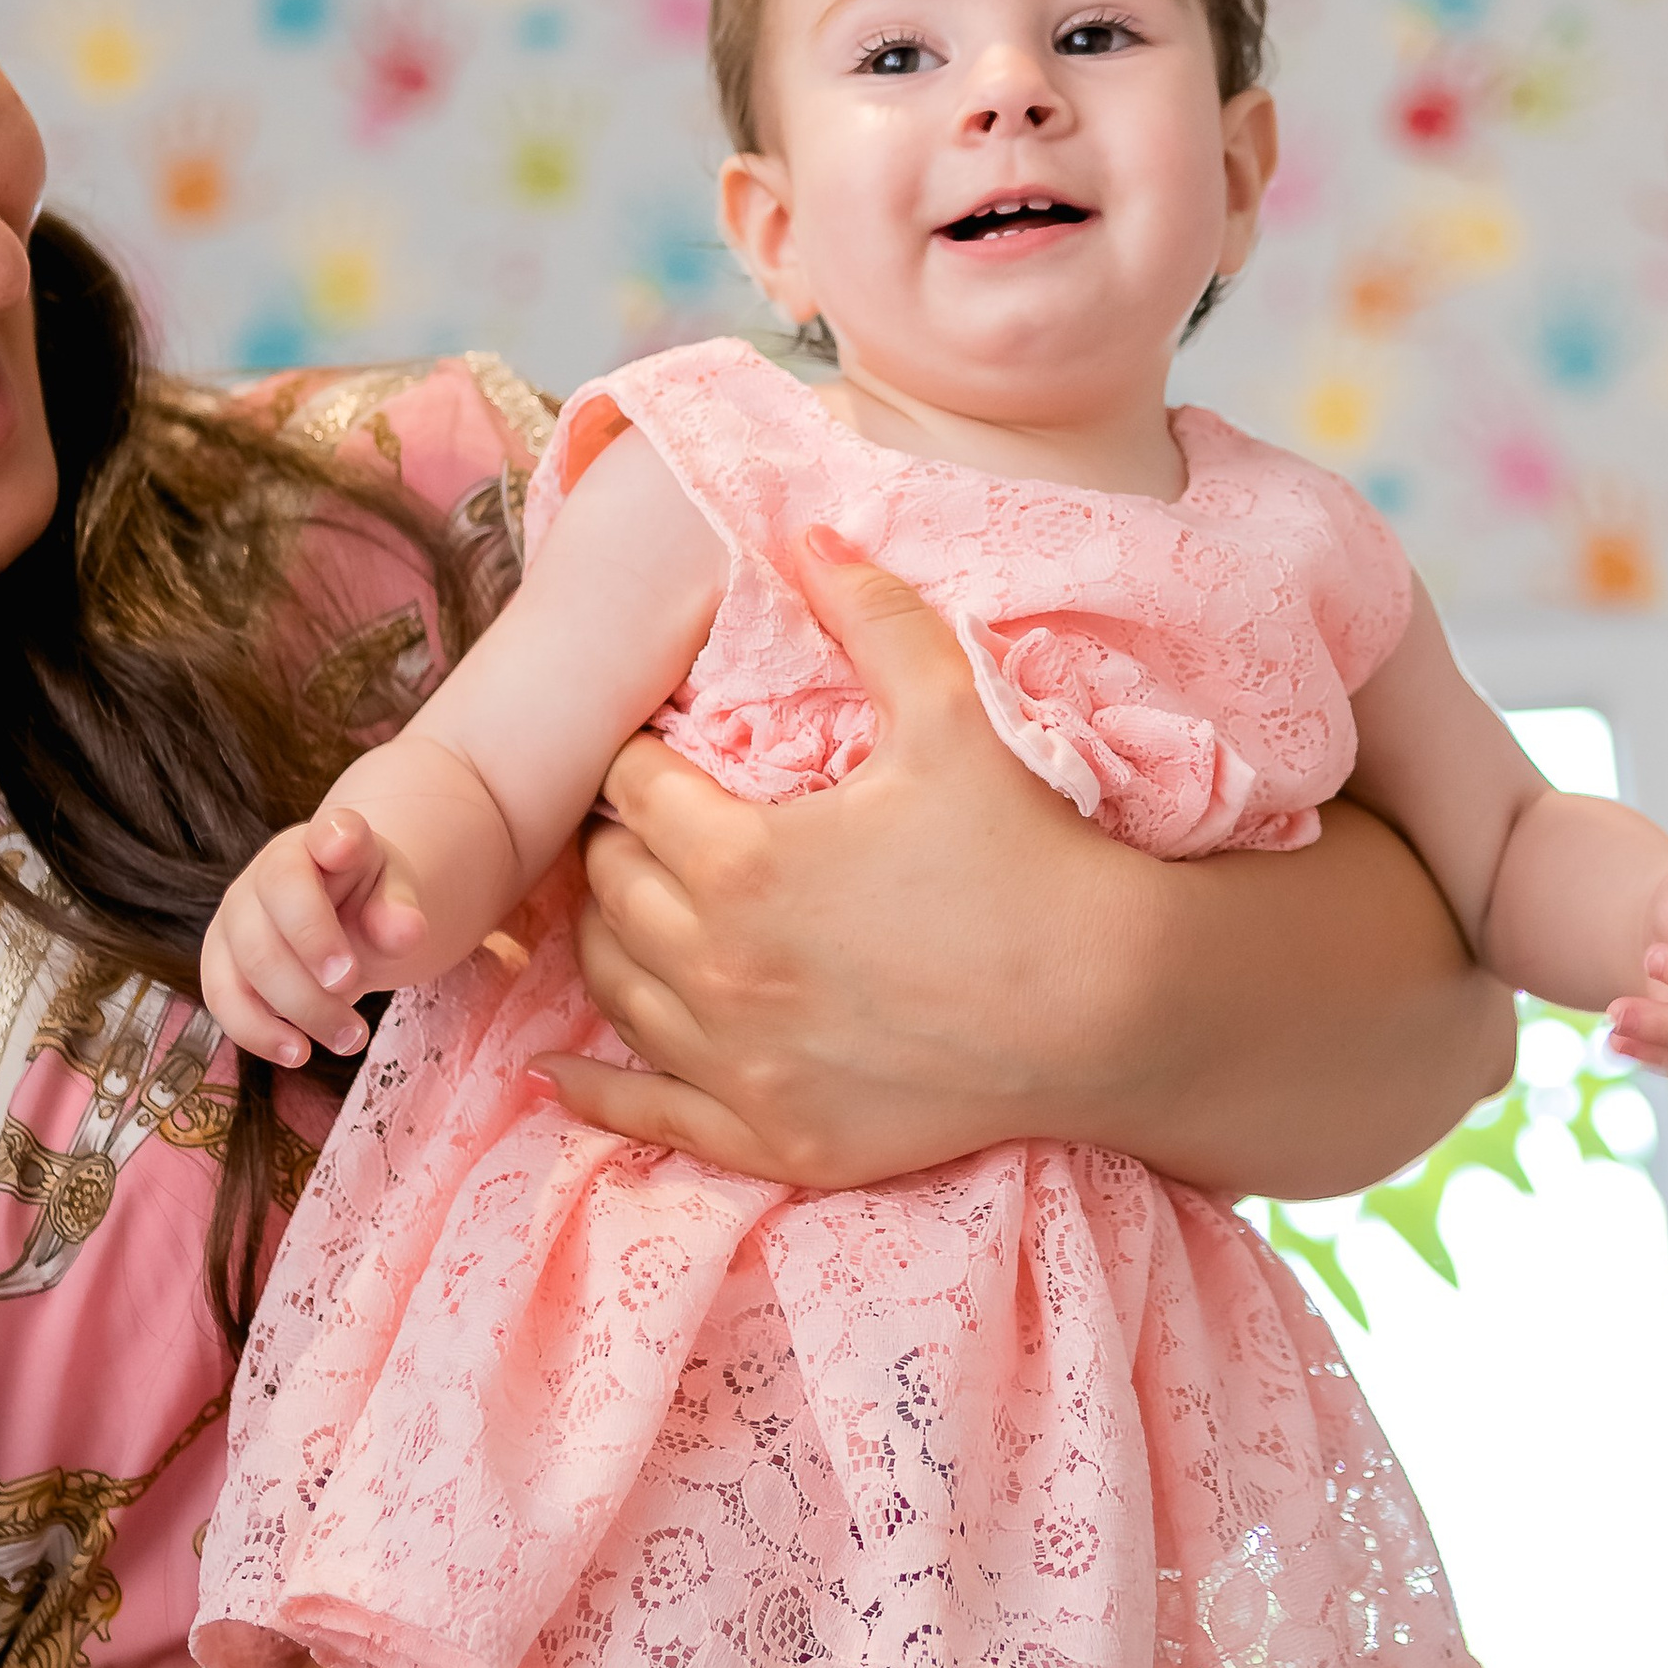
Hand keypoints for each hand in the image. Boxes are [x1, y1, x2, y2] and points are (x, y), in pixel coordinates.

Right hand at [200, 805, 429, 1064]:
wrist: (336, 918)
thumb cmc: (369, 901)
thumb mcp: (395, 898)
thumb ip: (399, 912)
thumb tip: (406, 931)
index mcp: (326, 841)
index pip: (326, 832)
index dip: (334, 839)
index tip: (344, 849)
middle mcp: (270, 869)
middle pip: (280, 907)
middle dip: (317, 955)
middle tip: (358, 990)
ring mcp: (237, 913)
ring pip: (251, 961)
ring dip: (302, 1007)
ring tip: (352, 1038)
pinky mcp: (219, 958)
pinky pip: (223, 997)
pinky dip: (258, 1032)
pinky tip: (299, 1053)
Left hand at [533, 535, 1126, 1181]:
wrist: (1111, 1007)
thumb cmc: (1031, 855)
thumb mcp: (955, 712)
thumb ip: (872, 616)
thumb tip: (808, 531)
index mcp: (741, 860)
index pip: (635, 793)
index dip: (640, 761)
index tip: (659, 751)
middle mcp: (718, 967)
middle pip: (611, 889)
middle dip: (617, 846)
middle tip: (642, 824)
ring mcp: (741, 1063)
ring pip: (617, 992)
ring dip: (606, 943)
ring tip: (625, 911)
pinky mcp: (774, 1135)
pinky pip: (650, 1116)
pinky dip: (593, 1088)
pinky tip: (557, 1070)